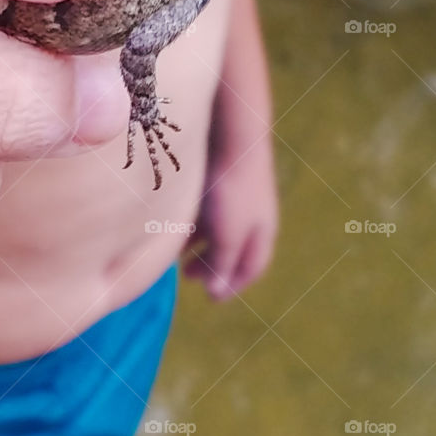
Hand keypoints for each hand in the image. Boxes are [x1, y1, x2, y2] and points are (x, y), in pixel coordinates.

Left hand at [184, 138, 277, 300]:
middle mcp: (253, 217)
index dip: (233, 284)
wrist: (232, 137)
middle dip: (212, 265)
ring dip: (199, 245)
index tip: (213, 298)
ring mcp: (238, 197)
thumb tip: (216, 293)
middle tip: (188, 277)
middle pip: (234, 250)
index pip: (252, 267)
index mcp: (262, 233)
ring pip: (218, 230)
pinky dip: (193, 222)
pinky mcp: (222, 180)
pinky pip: (208, 210)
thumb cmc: (233, 190)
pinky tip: (173, 223)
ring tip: (177, 254)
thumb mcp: (228, 236)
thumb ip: (222, 265)